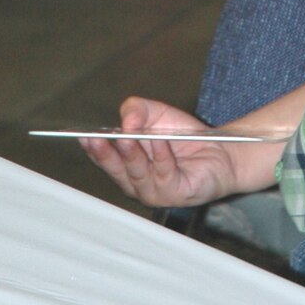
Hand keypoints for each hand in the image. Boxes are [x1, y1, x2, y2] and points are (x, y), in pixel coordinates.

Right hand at [82, 97, 242, 207]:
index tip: (84, 136)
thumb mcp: (155, 113)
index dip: (95, 148)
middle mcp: (138, 182)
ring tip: (127, 138)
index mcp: (128, 165)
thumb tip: (125, 121)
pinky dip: (161, 157)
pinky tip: (160, 143)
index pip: (106, 159)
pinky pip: (165, 175)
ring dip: (132, 155)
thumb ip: (136, 110)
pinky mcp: (176, 194)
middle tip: (97, 139)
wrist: (219, 149)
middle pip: (117, 170)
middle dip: (106, 155)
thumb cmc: (183, 136)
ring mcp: (156, 192)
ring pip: (138, 174)